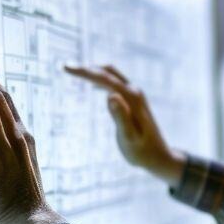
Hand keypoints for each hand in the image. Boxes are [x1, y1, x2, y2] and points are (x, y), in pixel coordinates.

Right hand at [64, 65, 185, 187]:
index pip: (105, 79)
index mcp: (132, 98)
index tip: (65, 67)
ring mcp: (136, 96)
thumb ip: (121, 117)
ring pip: (112, 76)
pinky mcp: (134, 102)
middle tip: (66, 67)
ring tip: (75, 72)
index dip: (85, 72)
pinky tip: (93, 86)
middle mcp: (135, 92)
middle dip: (87, 68)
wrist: (159, 156)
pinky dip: (102, 81)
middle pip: (109, 72)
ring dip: (94, 72)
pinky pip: (116, 85)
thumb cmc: (142, 151)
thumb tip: (110, 95)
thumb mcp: (128, 137)